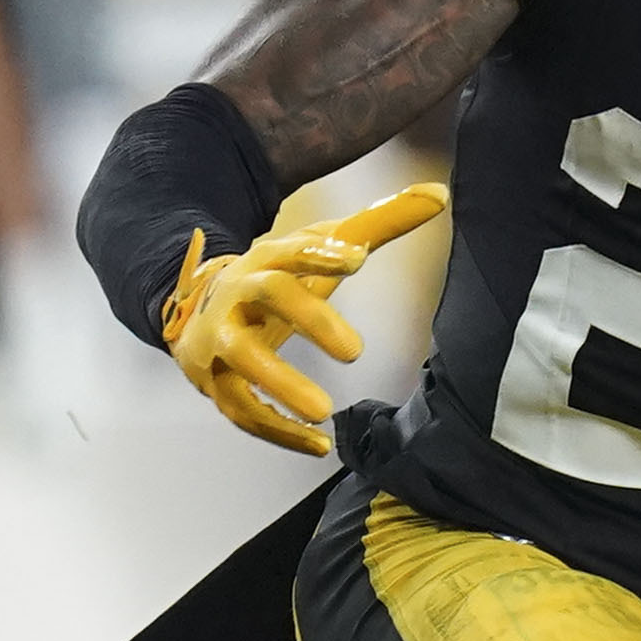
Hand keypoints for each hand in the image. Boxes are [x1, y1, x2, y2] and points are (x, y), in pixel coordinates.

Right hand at [162, 181, 444, 455]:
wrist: (201, 307)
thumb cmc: (278, 275)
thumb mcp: (322, 247)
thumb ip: (379, 223)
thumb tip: (439, 194)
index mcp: (267, 259)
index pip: (293, 248)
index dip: (322, 253)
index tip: (357, 258)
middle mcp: (238, 293)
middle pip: (268, 296)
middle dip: (309, 319)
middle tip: (355, 351)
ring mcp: (220, 339)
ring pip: (242, 360)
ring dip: (280, 386)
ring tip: (324, 413)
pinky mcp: (213, 381)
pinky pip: (239, 410)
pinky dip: (276, 432)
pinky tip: (317, 447)